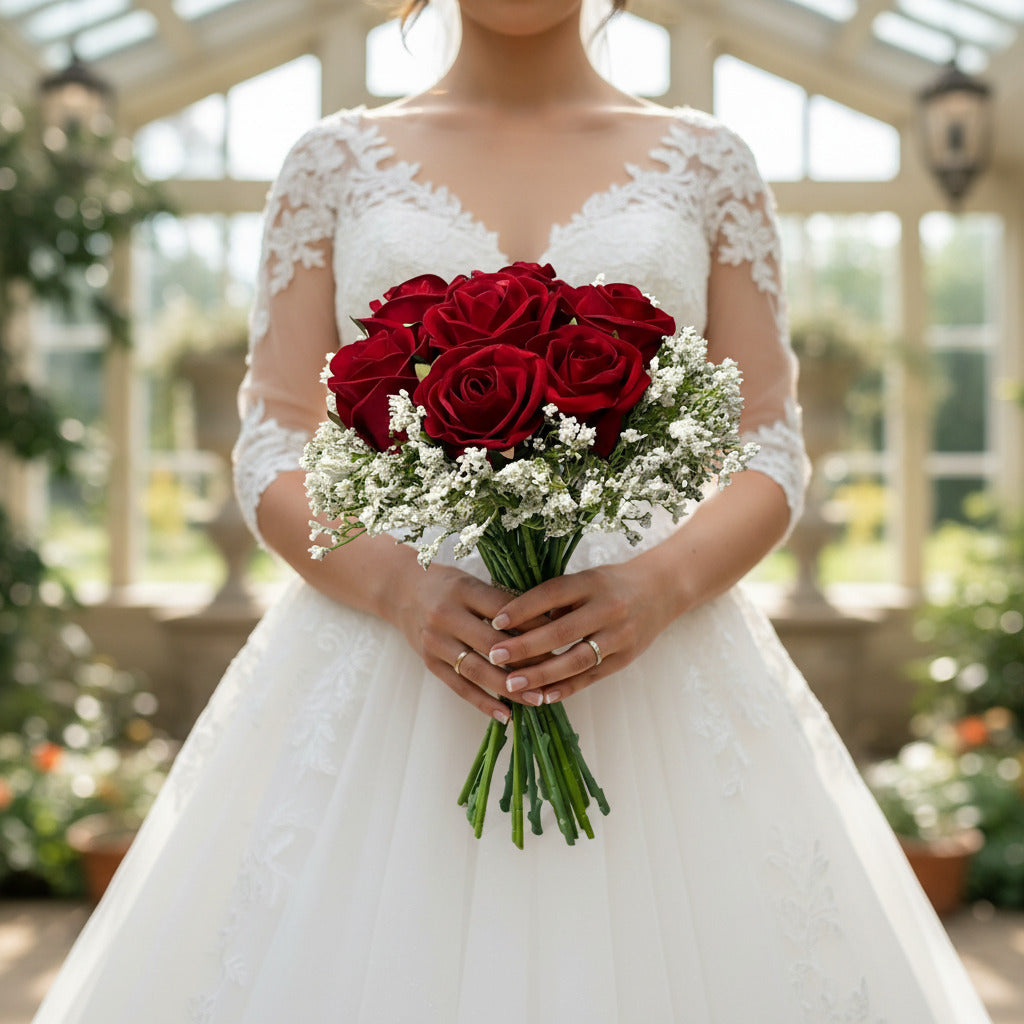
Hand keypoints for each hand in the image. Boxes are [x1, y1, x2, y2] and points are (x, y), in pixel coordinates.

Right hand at [385, 562, 546, 722]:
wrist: (398, 590)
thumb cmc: (446, 585)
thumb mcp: (471, 582)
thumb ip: (501, 601)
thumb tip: (547, 622)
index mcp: (463, 590)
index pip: (504, 610)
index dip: (533, 625)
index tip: (561, 637)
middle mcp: (446, 616)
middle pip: (493, 643)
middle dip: (526, 660)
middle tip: (556, 673)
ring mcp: (436, 642)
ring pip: (477, 669)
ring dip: (509, 688)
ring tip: (536, 699)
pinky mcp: (430, 663)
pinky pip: (460, 686)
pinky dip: (483, 702)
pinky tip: (505, 714)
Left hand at [484, 556, 676, 705]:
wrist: (662, 590)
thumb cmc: (612, 584)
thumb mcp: (587, 579)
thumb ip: (558, 598)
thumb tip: (514, 619)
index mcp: (593, 582)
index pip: (552, 594)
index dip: (523, 607)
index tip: (495, 620)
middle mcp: (608, 608)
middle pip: (561, 631)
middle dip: (524, 646)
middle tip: (494, 656)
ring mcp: (619, 636)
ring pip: (576, 660)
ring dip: (541, 674)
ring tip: (512, 683)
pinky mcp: (625, 658)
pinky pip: (591, 677)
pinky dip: (565, 688)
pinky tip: (542, 696)